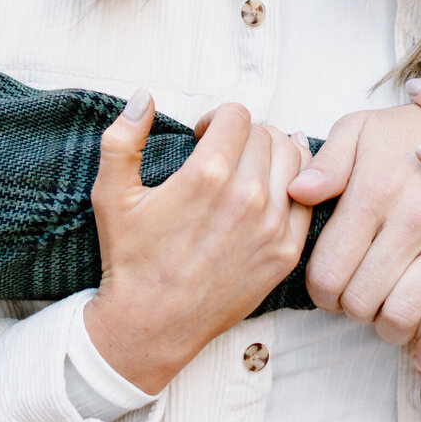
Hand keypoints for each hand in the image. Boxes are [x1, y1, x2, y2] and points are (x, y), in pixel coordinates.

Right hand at [83, 92, 310, 393]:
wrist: (151, 325)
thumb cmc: (131, 259)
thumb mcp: (111, 194)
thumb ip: (123, 137)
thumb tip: (144, 95)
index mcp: (208, 176)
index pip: (237, 115)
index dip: (217, 119)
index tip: (204, 137)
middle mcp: (247, 198)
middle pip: (266, 133)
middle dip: (243, 136)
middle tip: (224, 154)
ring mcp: (272, 227)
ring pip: (293, 159)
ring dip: (272, 154)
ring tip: (249, 168)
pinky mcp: (286, 253)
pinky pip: (309, 198)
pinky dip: (297, 184)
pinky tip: (275, 187)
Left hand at [287, 103, 420, 368]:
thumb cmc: (413, 135)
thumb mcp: (362, 130)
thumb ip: (326, 163)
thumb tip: (296, 193)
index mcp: (376, 189)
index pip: (328, 272)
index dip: (320, 292)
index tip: (328, 289)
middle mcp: (415, 218)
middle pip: (361, 301)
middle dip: (351, 309)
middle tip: (358, 300)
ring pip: (403, 318)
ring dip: (387, 329)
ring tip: (387, 314)